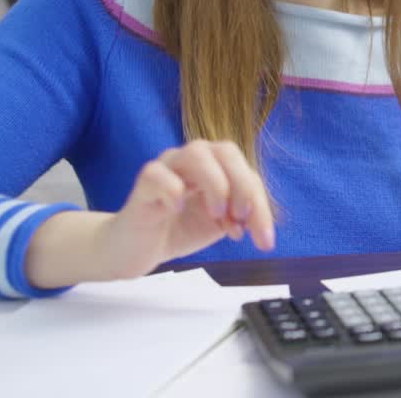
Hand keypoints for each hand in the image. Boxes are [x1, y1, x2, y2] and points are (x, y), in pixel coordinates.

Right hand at [97, 140, 276, 278]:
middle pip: (227, 150)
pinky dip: (173, 191)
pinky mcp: (143, 184)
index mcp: (216, 166)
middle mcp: (192, 159)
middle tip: (240, 218)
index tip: (264, 240)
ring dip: (215, 184)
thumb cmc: (179, 229)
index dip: (260, 203)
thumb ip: (239, 216)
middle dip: (243, 186)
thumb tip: (258, 221)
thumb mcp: (219, 224)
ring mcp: (166, 167)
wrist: (136, 250)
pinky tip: (177, 211)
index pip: (246, 171)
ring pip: (196, 153)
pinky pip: (158, 174)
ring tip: (215, 215)